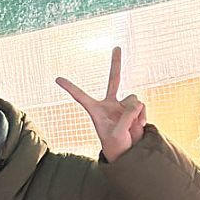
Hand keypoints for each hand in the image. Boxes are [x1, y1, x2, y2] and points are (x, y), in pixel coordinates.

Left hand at [55, 47, 146, 162]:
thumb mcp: (117, 133)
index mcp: (96, 111)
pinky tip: (139, 126)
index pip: (80, 96)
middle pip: (114, 80)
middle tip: (116, 47)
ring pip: (134, 99)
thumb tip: (136, 102)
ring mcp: (123, 106)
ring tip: (132, 127)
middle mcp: (109, 104)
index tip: (57, 79)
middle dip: (116, 63)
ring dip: (135, 113)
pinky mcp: (135, 109)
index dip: (70, 87)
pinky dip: (142, 116)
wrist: (128, 152)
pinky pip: (141, 106)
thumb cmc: (116, 146)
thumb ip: (127, 116)